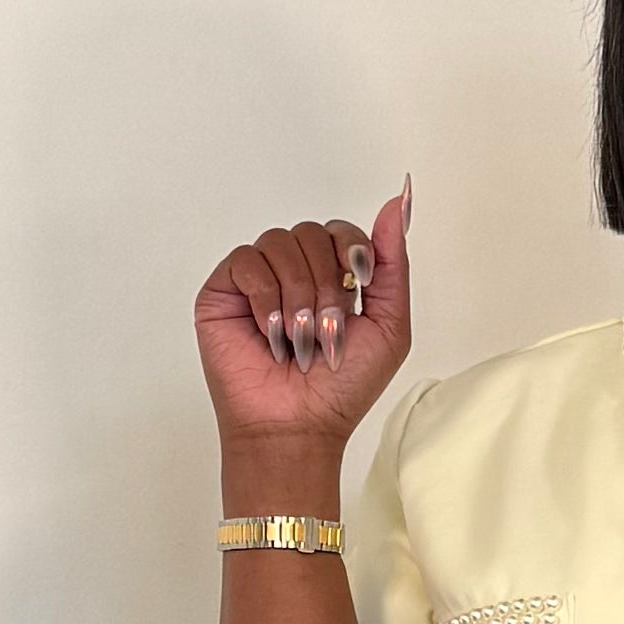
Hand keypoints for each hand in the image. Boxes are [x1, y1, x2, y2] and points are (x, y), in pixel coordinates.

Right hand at [198, 184, 410, 464]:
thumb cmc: (342, 387)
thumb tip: (400, 199)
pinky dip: (265, 296)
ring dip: (298, 295)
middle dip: (327, 285)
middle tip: (326, 332)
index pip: (341, 230)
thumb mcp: (390, 324)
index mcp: (332, 276)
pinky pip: (246, 261)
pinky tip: (271, 331)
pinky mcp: (223, 291)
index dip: (353, 251)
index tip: (360, 287)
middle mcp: (294, 271)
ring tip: (299, 340)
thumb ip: (393, 262)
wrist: (299, 425)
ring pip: (279, 242)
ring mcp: (257, 279)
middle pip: (312, 232)